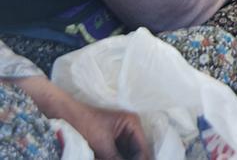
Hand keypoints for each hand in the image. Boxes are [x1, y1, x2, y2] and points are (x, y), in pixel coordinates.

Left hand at [10, 76, 150, 159]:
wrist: (61, 114)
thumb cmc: (82, 122)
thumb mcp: (101, 144)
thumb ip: (115, 159)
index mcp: (132, 124)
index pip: (143, 149)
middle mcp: (129, 130)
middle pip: (137, 153)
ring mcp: (119, 138)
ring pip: (127, 156)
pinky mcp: (108, 144)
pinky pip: (117, 156)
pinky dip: (116, 159)